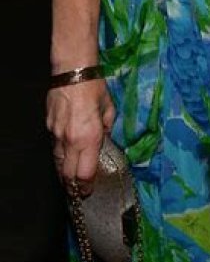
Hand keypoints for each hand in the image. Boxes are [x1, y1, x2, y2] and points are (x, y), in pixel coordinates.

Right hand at [46, 80, 114, 195]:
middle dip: (73, 185)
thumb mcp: (109, 108)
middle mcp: (72, 140)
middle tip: (79, 190)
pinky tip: (66, 153)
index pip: (85, 173)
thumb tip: (104, 137)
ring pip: (58, 163)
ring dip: (65, 172)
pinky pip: (54, 147)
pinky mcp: (48, 127)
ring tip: (71, 177)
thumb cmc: (95, 88)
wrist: (73, 71)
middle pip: (67, 174)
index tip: (89, 189)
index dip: (87, 186)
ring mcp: (57, 134)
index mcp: (90, 137)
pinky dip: (60, 154)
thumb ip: (107, 127)